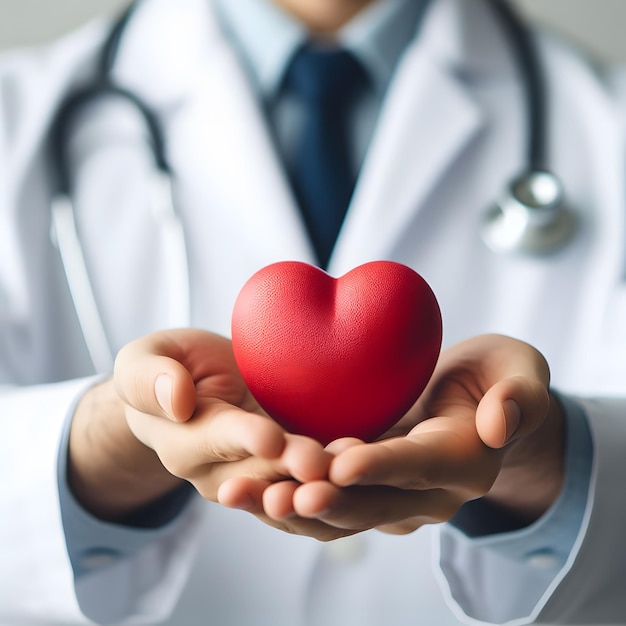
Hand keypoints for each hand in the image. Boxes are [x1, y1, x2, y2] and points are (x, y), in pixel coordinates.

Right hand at [68, 329, 331, 524]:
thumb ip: (149, 377)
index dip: (244, 440)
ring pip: (289, 488)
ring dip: (320, 484)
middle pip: (261, 474)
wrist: (194, 389)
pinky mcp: (286, 469)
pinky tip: (363, 461)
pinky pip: (309, 483)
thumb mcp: (144, 360)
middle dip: (292, 469)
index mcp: (185, 443)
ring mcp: (257, 475)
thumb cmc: (168, 370)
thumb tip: (175, 399)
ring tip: (352, 467)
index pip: (216, 442)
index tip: (270, 439)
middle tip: (323, 463)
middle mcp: (221, 472)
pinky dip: (336, 479)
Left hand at [262, 334, 563, 535]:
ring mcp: (393, 496)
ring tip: (242, 496)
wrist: (476, 402)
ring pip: (340, 510)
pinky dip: (285, 494)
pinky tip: (243, 484)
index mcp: (464, 462)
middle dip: (326, 502)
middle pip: (373, 503)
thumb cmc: (497, 376)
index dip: (383, 467)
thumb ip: (519, 394)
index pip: (421, 466)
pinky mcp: (365, 488)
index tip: (342, 463)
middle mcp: (428, 493)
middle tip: (280, 496)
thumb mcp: (519, 370)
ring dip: (291, 507)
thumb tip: (500, 424)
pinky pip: (324, 498)